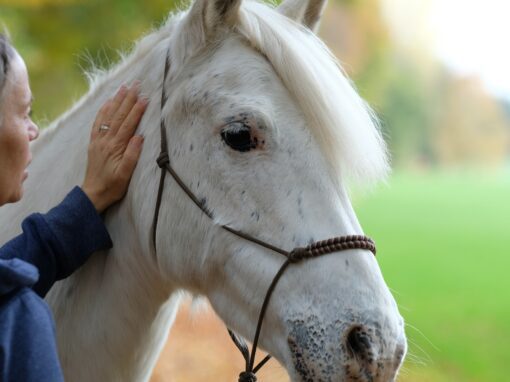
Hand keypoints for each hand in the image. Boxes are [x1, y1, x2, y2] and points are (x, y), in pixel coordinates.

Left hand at [81, 82, 147, 212]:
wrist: (93, 194)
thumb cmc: (113, 186)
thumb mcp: (126, 174)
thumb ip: (132, 155)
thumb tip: (140, 136)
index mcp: (115, 147)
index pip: (128, 124)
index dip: (137, 110)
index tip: (145, 97)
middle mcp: (106, 140)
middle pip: (118, 115)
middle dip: (128, 98)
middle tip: (136, 84)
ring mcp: (98, 140)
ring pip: (108, 115)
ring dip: (117, 100)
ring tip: (124, 87)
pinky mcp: (94, 143)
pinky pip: (98, 122)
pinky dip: (103, 110)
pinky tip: (108, 102)